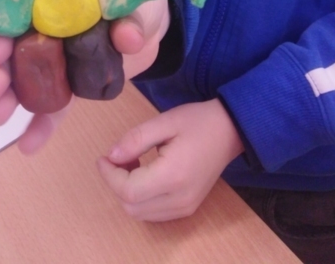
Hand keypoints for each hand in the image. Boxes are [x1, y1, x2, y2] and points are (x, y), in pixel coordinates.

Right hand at [0, 0, 168, 153]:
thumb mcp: (134, 4)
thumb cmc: (135, 4)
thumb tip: (128, 37)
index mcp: (53, 2)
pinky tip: (27, 146)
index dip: (1, 30)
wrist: (151, 30)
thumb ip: (130, 18)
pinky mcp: (68, 89)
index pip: (18, 12)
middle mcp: (45, 31)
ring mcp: (54, 63)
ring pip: (21, 80)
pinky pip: (50, 109)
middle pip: (11, 49)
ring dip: (5, 98)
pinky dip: (38, 126)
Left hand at [97, 99, 243, 221]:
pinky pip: (153, 213)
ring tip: (132, 163)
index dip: (109, 176)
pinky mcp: (187, 208)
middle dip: (116, 183)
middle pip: (131, 207)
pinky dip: (140, 198)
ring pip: (140, 214)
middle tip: (118, 156)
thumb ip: (135, 139)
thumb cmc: (197, 121)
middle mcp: (180, 198)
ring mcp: (185, 207)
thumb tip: (110, 156)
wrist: (230, 130)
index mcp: (174, 175)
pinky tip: (144, 175)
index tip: (103, 157)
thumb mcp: (164, 121)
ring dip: (127, 192)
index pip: (129, 191)